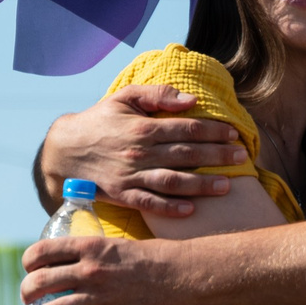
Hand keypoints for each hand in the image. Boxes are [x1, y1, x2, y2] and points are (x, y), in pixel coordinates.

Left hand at [20, 235, 187, 304]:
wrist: (184, 271)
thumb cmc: (153, 255)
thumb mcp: (116, 243)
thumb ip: (91, 251)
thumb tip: (70, 258)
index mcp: (89, 247)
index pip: (42, 252)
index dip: (28, 262)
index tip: (29, 269)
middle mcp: (90, 270)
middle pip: (40, 282)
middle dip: (26, 292)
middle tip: (27, 299)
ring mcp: (101, 295)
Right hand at [41, 87, 245, 216]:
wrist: (64, 150)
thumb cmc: (100, 120)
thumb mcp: (124, 97)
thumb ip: (158, 95)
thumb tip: (191, 100)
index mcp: (144, 127)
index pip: (188, 128)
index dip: (214, 131)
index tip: (234, 134)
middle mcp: (140, 152)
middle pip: (187, 154)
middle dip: (217, 156)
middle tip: (241, 158)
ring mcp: (131, 176)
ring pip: (173, 181)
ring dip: (202, 184)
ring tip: (226, 186)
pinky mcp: (122, 195)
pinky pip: (149, 203)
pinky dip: (170, 208)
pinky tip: (191, 210)